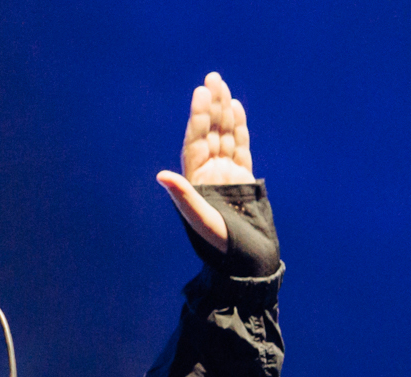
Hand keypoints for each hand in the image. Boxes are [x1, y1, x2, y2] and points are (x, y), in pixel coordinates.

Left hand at [156, 72, 253, 253]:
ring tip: (223, 86)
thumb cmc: (223, 248)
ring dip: (224, 112)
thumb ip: (185, 198)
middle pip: (210, 133)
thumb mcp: (202, 222)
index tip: (200, 94)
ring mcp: (227, 175)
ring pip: (225, 136)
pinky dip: (239, 129)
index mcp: (196, 182)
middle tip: (212, 78)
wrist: (248, 264)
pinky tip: (236, 109)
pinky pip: (240, 148)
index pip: (196, 143)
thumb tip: (161, 175)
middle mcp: (209, 175)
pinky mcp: (244, 179)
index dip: (198, 118)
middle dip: (211, 106)